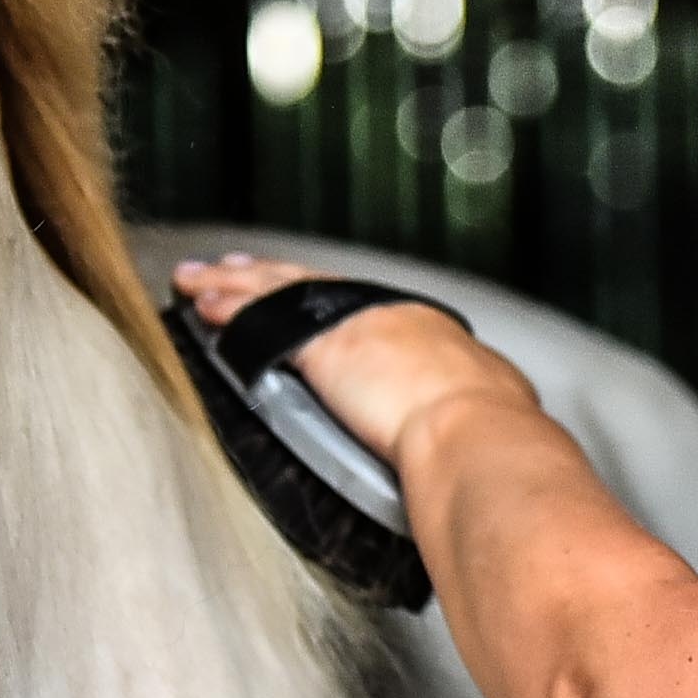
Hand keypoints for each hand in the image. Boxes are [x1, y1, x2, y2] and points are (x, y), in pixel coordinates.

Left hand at [172, 254, 537, 468]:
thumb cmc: (490, 432)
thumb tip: (498, 412)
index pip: (358, 302)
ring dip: (234, 285)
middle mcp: (387, 314)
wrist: (475, 431)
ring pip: (278, 293)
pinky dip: (230, 309)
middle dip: (270, 277)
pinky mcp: (321, 348)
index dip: (322, 294)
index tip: (299, 288)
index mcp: (426, 326)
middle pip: (312, 287)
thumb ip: (485, 398)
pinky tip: (204, 304)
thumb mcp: (495, 401)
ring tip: (199, 278)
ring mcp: (353, 327)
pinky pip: (260, 320)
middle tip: (234, 266)